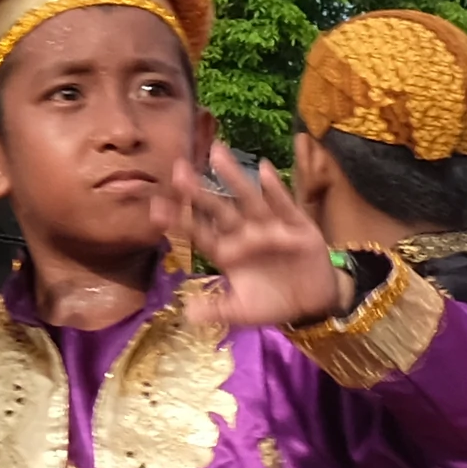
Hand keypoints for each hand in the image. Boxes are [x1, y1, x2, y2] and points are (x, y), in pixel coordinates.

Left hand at [179, 143, 343, 338]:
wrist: (312, 303)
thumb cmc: (272, 301)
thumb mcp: (241, 311)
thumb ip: (216, 310)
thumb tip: (188, 314)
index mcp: (226, 251)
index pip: (198, 232)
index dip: (178, 220)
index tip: (155, 207)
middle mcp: (244, 233)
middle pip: (218, 209)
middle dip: (200, 191)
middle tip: (178, 169)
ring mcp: (270, 226)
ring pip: (248, 199)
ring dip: (234, 177)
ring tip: (217, 153)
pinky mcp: (296, 226)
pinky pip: (285, 206)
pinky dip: (276, 190)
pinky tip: (264, 169)